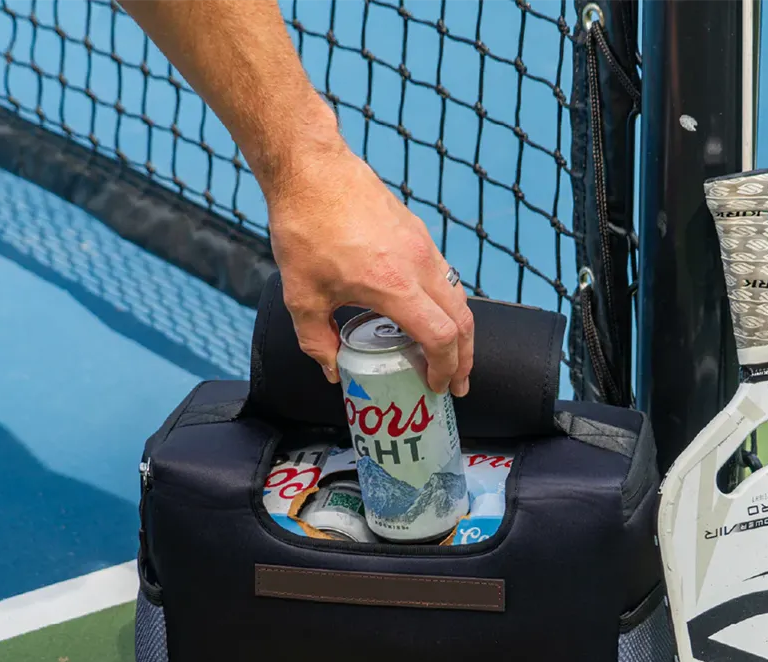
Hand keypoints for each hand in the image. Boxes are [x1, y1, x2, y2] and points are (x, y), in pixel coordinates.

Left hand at [264, 123, 473, 396]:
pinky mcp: (418, 232)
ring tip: (453, 355)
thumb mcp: (301, 296)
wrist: (311, 168)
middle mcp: (419, 266)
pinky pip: (445, 276)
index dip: (444, 368)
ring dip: (461, 331)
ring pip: (459, 296)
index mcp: (394, 286)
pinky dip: (448, 305)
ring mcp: (423, 246)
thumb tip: (331, 370)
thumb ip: (316, 340)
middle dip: (465, 358)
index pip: (440, 337)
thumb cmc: (305, 229)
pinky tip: (432, 315)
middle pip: (463, 321)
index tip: (437, 387)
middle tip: (457, 384)